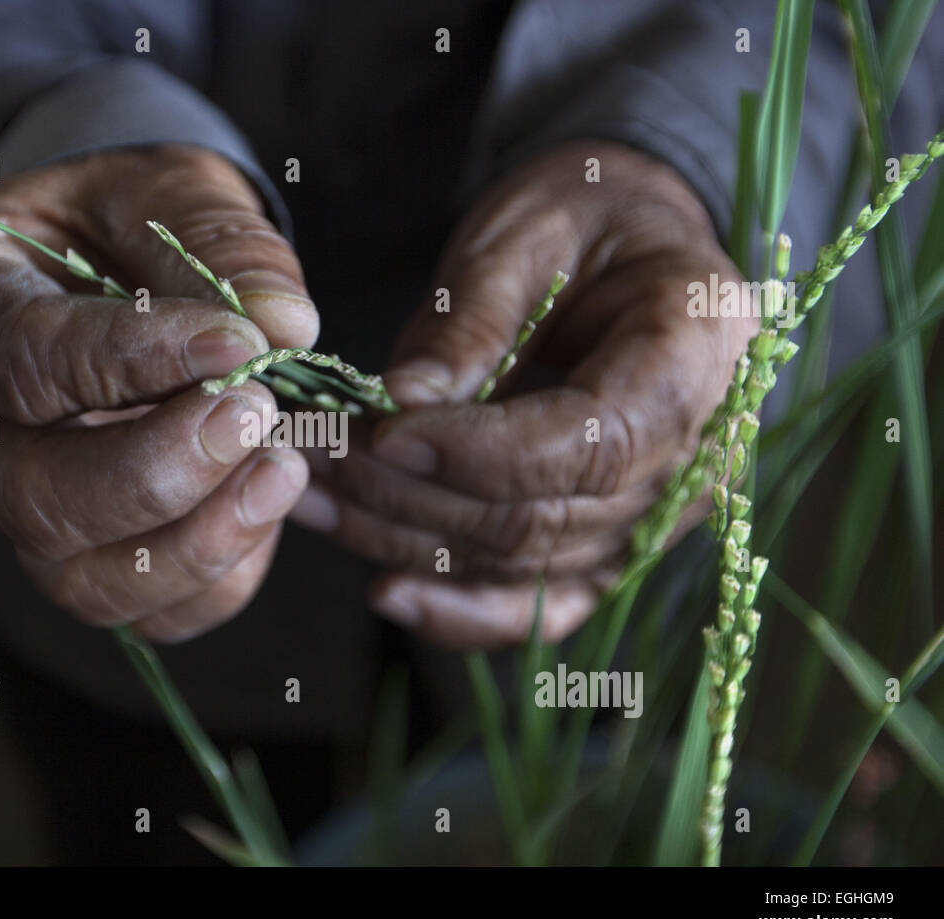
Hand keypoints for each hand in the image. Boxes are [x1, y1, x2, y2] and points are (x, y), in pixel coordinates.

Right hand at [0, 146, 318, 639]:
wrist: (112, 256)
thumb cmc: (126, 215)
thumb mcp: (166, 191)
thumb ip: (220, 248)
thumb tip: (286, 328)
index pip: (25, 360)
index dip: (133, 361)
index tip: (239, 343)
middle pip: (38, 498)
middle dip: (160, 472)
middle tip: (255, 412)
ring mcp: (25, 503)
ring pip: (86, 580)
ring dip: (197, 541)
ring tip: (282, 466)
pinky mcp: (90, 553)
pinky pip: (147, 612)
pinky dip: (220, 576)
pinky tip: (267, 501)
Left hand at [293, 141, 756, 647]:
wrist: (626, 247)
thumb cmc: (583, 217)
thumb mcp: (527, 231)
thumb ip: (474, 317)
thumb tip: (402, 402)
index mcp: (699, 351)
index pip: (594, 441)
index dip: (483, 452)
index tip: (384, 431)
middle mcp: (693, 453)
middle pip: (544, 515)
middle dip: (412, 493)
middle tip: (312, 453)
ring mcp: (656, 512)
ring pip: (520, 561)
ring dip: (403, 538)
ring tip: (307, 493)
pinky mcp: (610, 543)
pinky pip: (541, 604)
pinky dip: (462, 611)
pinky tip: (385, 593)